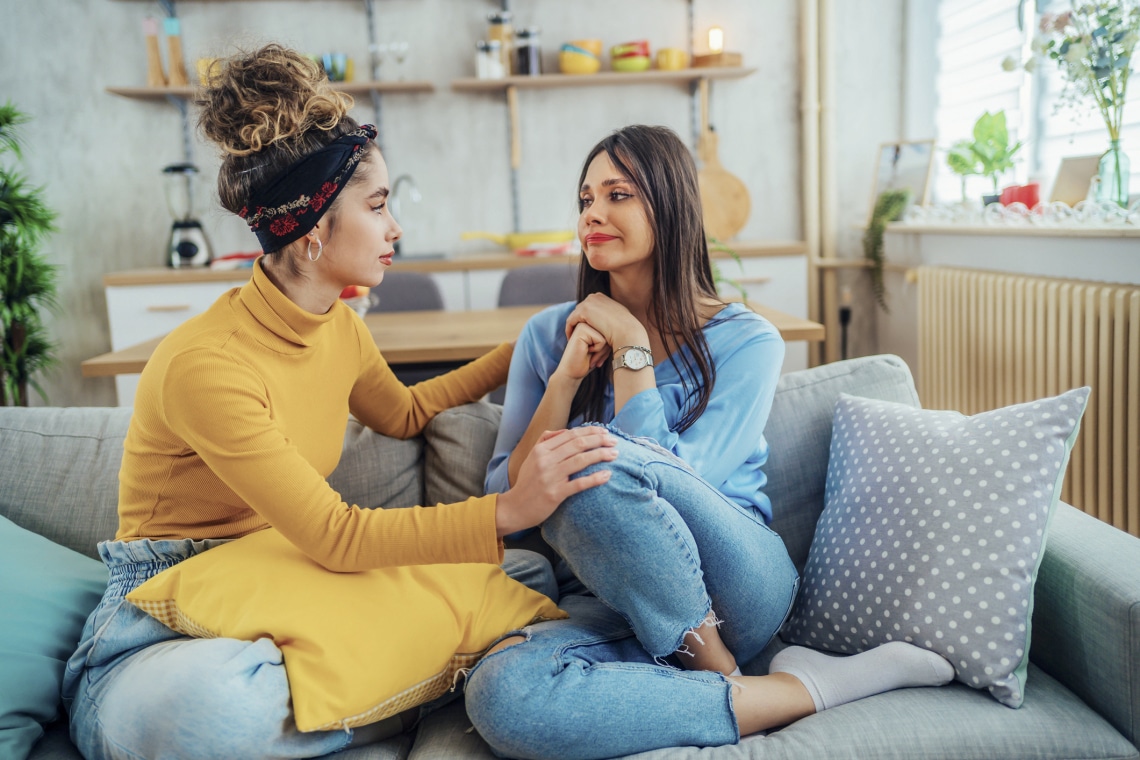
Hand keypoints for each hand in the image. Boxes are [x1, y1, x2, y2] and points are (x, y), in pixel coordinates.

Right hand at [495, 426, 617, 535]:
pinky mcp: (555, 494)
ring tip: (614, 454)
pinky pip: (579, 484)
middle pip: (578, 444)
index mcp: (541, 449)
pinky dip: (595, 478)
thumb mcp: (531, 458)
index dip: (590, 431)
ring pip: (580, 460)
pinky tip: (607, 475)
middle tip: (614, 441)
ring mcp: (550, 477)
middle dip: (599, 440)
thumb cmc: (527, 483)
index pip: (570, 435)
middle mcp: (545, 460)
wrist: (515, 508)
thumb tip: (562, 431)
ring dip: (600, 455)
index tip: (604, 432)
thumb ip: (545, 442)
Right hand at [554, 321, 609, 382]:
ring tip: (591, 355)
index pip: (610, 332)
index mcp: (591, 325)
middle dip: (605, 349)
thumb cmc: (587, 362)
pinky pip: (602, 340)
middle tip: (594, 357)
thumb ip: (608, 337)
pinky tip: (587, 351)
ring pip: (607, 336)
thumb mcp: (601, 348)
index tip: (597, 354)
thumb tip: (622, 333)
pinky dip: (597, 350)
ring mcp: (583, 325)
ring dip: (601, 351)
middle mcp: (586, 322)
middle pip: (609, 333)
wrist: (572, 372)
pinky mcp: (582, 330)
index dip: (607, 347)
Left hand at [565, 293, 647, 348]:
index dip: (584, 319)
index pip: (588, 307)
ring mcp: (587, 302)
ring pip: (574, 316)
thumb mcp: (619, 317)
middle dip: (577, 322)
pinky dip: (569, 330)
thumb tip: (611, 319)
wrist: (626, 330)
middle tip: (576, 335)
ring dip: (573, 327)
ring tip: (573, 338)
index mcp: (601, 297)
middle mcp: (594, 296)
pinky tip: (571, 339)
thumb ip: (611, 315)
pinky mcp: (583, 311)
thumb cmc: (626, 327)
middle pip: (579, 310)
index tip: (584, 330)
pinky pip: (570, 322)